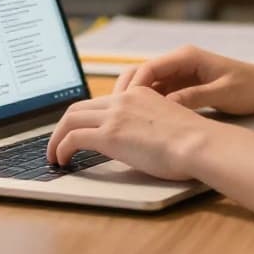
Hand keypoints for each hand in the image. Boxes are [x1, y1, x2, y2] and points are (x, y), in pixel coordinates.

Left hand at [45, 86, 217, 180]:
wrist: (199, 143)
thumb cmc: (193, 141)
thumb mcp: (167, 123)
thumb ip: (149, 124)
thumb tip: (140, 140)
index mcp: (138, 94)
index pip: (101, 101)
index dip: (84, 116)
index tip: (77, 130)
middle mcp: (123, 99)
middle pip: (79, 106)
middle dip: (63, 126)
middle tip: (58, 143)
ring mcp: (115, 115)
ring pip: (70, 119)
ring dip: (56, 138)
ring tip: (54, 155)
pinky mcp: (109, 134)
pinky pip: (73, 138)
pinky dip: (61, 148)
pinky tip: (62, 160)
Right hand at [113, 45, 253, 114]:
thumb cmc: (251, 87)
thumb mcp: (223, 93)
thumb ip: (195, 97)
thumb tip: (168, 104)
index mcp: (187, 57)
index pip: (150, 67)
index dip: (134, 86)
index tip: (124, 105)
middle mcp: (180, 63)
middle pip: (142, 74)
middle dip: (127, 93)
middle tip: (115, 114)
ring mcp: (180, 75)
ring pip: (147, 86)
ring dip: (135, 101)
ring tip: (124, 121)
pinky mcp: (184, 88)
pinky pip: (159, 95)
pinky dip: (148, 107)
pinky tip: (142, 123)